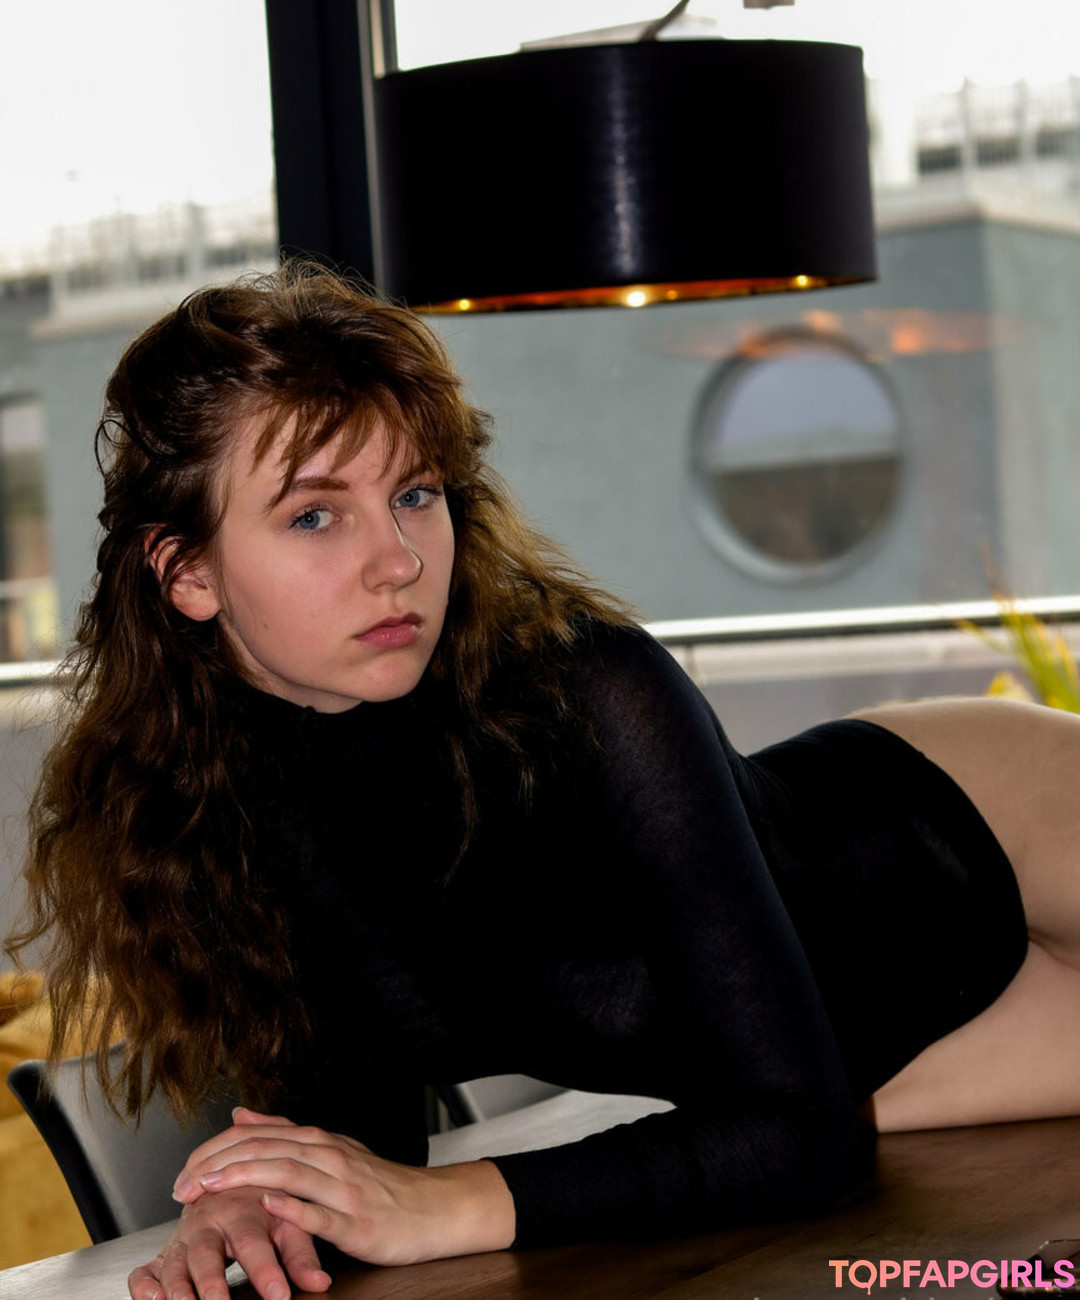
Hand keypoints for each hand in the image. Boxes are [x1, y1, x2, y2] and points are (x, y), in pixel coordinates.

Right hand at [127, 1184, 330, 1299]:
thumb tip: (321, 1283)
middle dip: (211, 1282)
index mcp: (242, 1212)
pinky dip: (143, 1287)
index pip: (254, 1243)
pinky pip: (145, 1271)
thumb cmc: (264, 1206)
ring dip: (176, 1288)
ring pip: (175, 1263)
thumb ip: (301, 1255)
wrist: (230, 1179)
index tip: (279, 1296)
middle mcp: (209, 1223)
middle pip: (207, 1253)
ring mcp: (184, 1239)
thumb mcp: (287, 1225)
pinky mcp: (166, 1253)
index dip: (266, 1271)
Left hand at [172, 1109, 515, 1265]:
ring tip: (208, 1188)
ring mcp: (343, 1189)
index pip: (258, 1137)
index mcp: (319, 1142)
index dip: (215, 1152)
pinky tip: (270, 1205)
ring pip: (288, 1174)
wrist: (435, 1209)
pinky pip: (321, 1213)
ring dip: (244, 1178)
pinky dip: (294, 1207)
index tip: (182, 1172)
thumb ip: (284, 1134)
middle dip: (217, 1166)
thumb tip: (239, 1115)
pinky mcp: (357, 1222)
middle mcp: (329, 1158)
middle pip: (265, 1151)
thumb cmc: (381, 1186)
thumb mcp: (331, 1151)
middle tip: (180, 1186)